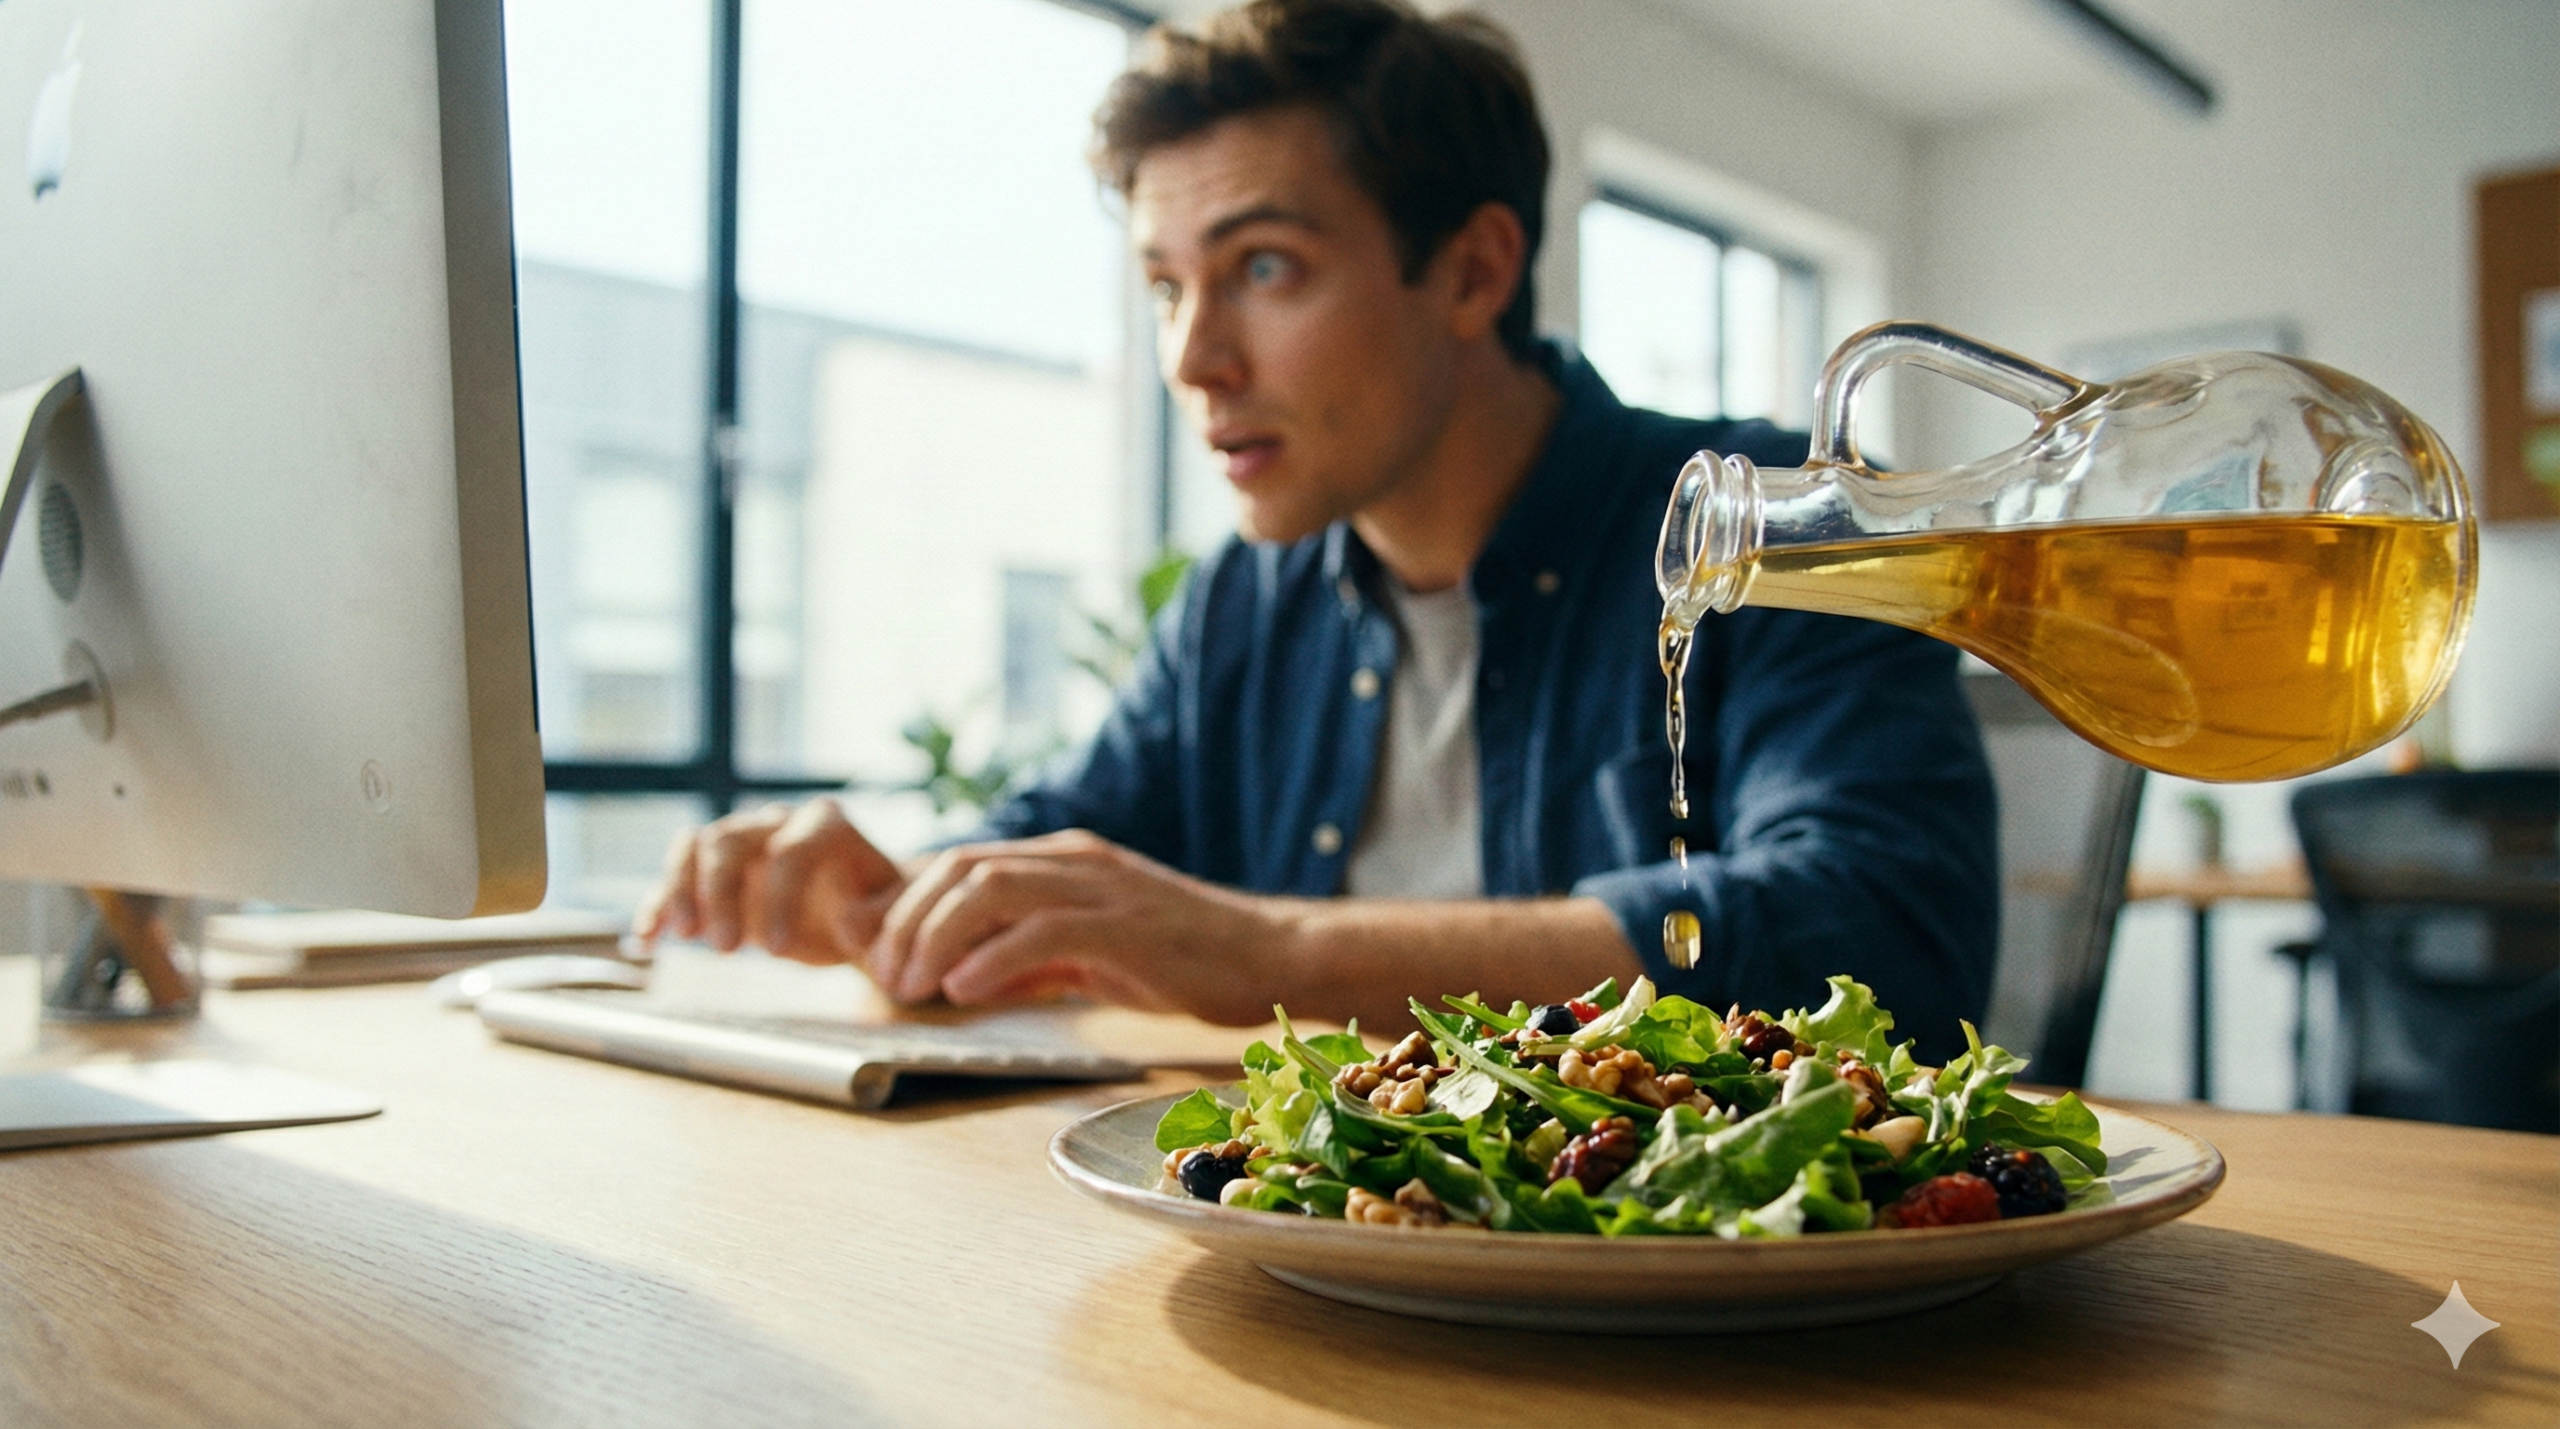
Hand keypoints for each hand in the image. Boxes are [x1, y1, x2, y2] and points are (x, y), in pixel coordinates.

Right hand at [635, 797, 904, 964]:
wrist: (860, 911)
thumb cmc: (882, 911)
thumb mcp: (897, 915)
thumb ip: (883, 917)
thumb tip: (848, 920)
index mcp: (827, 825)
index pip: (793, 849)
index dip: (781, 898)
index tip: (780, 952)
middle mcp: (778, 822)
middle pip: (732, 839)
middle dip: (723, 892)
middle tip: (727, 950)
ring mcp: (743, 841)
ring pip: (698, 846)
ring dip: (684, 890)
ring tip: (685, 936)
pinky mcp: (715, 870)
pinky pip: (678, 874)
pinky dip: (660, 903)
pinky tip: (647, 939)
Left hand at [870, 828, 1290, 1024]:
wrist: (1271, 956)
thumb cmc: (1185, 958)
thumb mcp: (1094, 952)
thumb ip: (1034, 953)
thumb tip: (966, 975)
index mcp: (1064, 861)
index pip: (963, 863)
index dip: (908, 905)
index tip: (880, 955)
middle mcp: (1075, 862)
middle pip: (962, 868)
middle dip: (908, 921)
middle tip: (884, 977)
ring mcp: (1102, 889)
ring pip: (992, 890)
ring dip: (936, 938)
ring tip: (911, 987)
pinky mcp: (1127, 927)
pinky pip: (1043, 932)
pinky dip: (993, 959)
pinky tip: (965, 990)